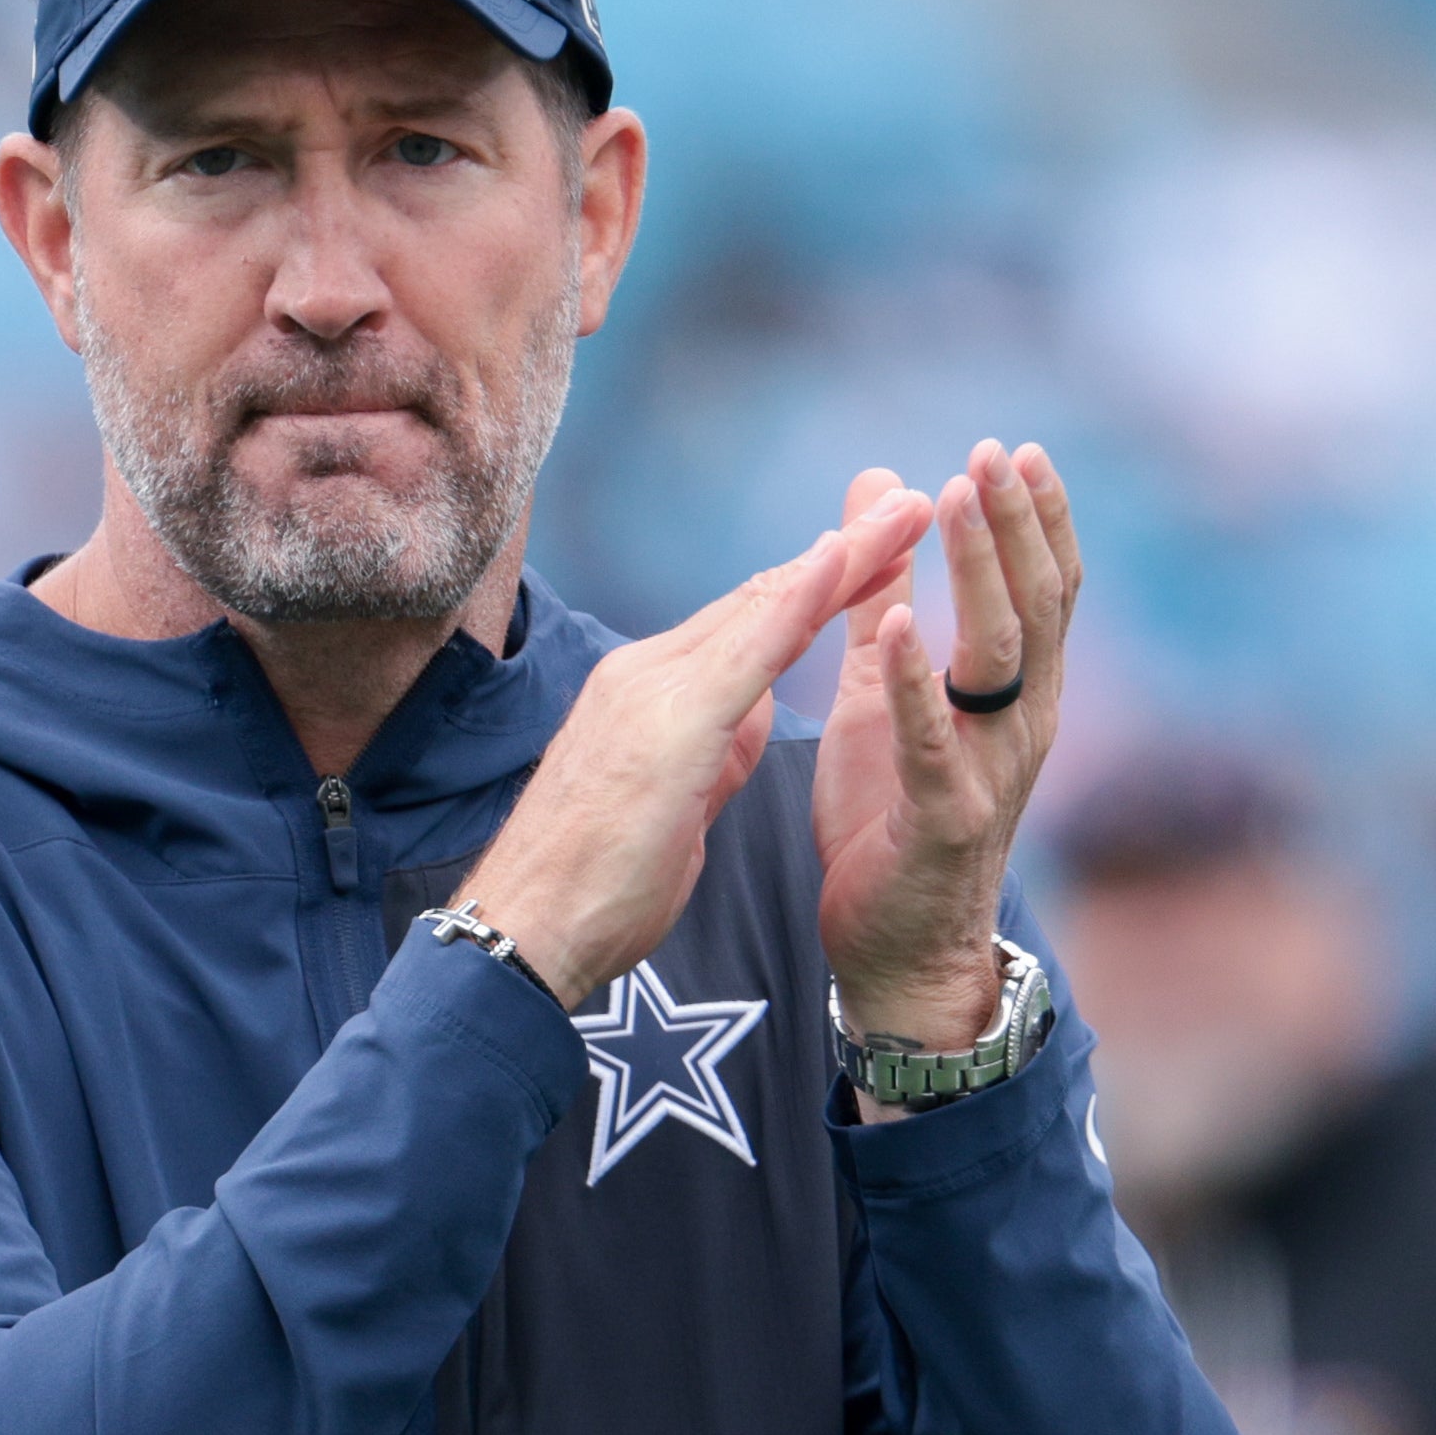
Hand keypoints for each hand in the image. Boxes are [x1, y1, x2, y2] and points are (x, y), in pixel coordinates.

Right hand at [462, 503, 928, 1006]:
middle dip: (841, 551)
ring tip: (906, 511)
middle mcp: (644, 676)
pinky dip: (797, 600)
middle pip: (759, 598)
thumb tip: (751, 715)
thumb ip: (714, 752)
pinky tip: (841, 560)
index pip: (746, 624)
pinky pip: (747, 650)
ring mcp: (650, 692)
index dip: (812, 584)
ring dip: (841, 556)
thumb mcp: (674, 807)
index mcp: (648, 698)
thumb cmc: (591, 889)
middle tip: (909, 501)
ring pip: (760, 607)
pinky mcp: (667, 725)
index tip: (872, 548)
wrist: (525, 932)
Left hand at [812, 442, 1081, 1047]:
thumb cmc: (892, 815)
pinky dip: (915, 682)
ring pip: (999, 658)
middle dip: (1016, 526)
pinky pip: (934, 743)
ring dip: (979, 575)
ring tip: (956, 503)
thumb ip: (882, 602)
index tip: (1017, 449)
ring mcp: (990, 772)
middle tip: (994, 453)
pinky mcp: (943, 820)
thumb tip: (880, 503)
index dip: (1036, 520)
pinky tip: (897, 625)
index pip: (1044, 590)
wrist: (897, 947)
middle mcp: (1022, 724)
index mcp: (1015, 694)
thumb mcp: (880, 692)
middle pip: (1034, 607)